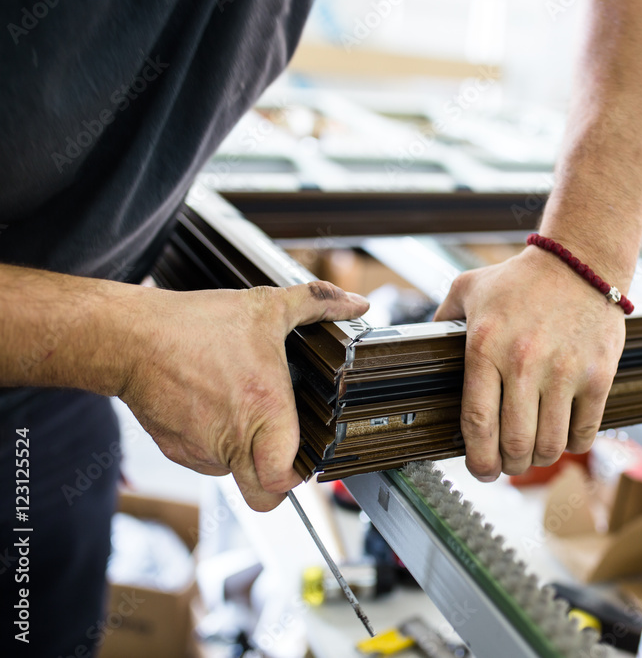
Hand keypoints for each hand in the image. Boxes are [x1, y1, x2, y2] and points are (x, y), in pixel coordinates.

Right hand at [119, 282, 368, 510]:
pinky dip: (215, 445)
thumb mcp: (267, 307)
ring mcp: (201, 451)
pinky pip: (206, 461)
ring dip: (244, 456)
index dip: (299, 474)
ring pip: (234, 476)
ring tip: (243, 414)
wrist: (131, 338)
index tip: (305, 453)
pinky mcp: (176, 451)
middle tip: (282, 452)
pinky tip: (214, 409)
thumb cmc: (196, 327)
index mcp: (264, 414)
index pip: (285, 481)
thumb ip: (316, 304)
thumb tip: (354, 302)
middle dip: (276, 482)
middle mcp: (233, 441)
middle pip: (263, 497)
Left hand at [434, 246, 625, 479]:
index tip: (481, 469)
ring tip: (535, 451)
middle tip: (507, 463)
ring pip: (550, 445)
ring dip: (539, 458)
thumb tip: (418, 349)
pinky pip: (584, 432)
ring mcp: (565, 371)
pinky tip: (565, 433)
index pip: (477, 423)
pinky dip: (574, 443)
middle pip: (514, 443)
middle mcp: (524, 363)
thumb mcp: (469, 289)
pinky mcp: (598, 376)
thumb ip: (441, 320)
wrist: (581, 262)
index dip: (478, 459)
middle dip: (508, 465)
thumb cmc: (522, 279)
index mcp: (486, 347)